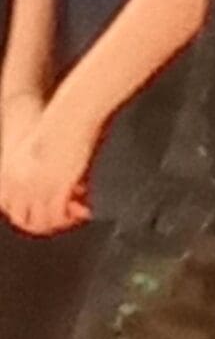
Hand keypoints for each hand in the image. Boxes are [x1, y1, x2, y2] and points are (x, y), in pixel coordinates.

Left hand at [0, 98, 103, 236]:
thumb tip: (53, 181)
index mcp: (7, 174)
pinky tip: (83, 210)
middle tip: (66, 216)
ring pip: (41, 222)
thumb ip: (39, 167)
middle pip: (24, 220)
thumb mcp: (37, 148)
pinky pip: (58, 216)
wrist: (69, 116)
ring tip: (78, 213)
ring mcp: (35, 189)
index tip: (50, 211)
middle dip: (45, 222)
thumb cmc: (59, 125)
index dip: (30, 214)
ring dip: (60, 222)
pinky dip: (71, 217)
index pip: (10, 209)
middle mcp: (17, 185)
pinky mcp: (55, 189)